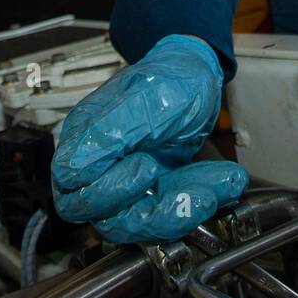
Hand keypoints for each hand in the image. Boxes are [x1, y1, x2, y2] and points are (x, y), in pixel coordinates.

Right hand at [51, 34, 247, 242]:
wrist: (197, 76)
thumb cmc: (171, 76)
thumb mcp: (153, 95)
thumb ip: (114, 129)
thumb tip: (77, 166)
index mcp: (85, 135)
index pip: (74, 184)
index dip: (107, 188)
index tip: (146, 167)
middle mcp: (98, 164)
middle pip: (103, 215)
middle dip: (151, 210)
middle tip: (189, 186)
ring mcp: (124, 181)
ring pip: (138, 221)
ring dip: (182, 210)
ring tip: (219, 188)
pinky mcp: (151, 192)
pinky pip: (165, 214)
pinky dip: (195, 203)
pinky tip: (223, 183)